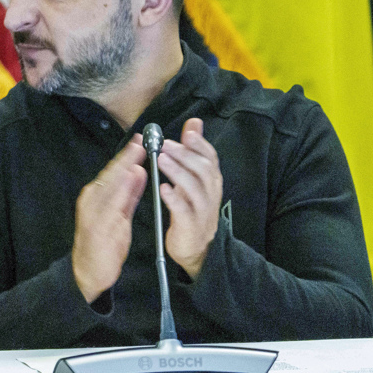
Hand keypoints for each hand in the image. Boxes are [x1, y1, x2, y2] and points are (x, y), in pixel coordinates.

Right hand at [72, 135, 148, 303]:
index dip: (125, 156)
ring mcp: (95, 212)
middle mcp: (92, 201)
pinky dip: (124, 188)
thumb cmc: (103, 244)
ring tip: (138, 152)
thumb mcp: (118, 216)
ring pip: (111, 184)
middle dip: (126, 156)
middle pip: (111, 174)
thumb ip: (127, 194)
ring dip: (125, 166)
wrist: (88, 272)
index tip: (138, 141)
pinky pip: (114, 202)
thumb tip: (138, 171)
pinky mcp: (100, 225)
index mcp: (95, 197)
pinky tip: (133, 177)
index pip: (112, 173)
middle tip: (141, 140)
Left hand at [158, 118, 222, 279]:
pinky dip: (174, 198)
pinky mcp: (191, 226)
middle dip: (185, 155)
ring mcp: (203, 211)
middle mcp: (210, 194)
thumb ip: (193, 152)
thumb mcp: (193, 179)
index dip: (200, 144)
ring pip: (195, 189)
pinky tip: (163, 188)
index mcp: (211, 182)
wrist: (196, 248)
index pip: (210, 158)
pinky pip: (184, 211)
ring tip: (161, 159)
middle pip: (203, 170)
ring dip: (177, 172)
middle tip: (165, 144)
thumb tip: (194, 124)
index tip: (188, 131)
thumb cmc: (191, 209)